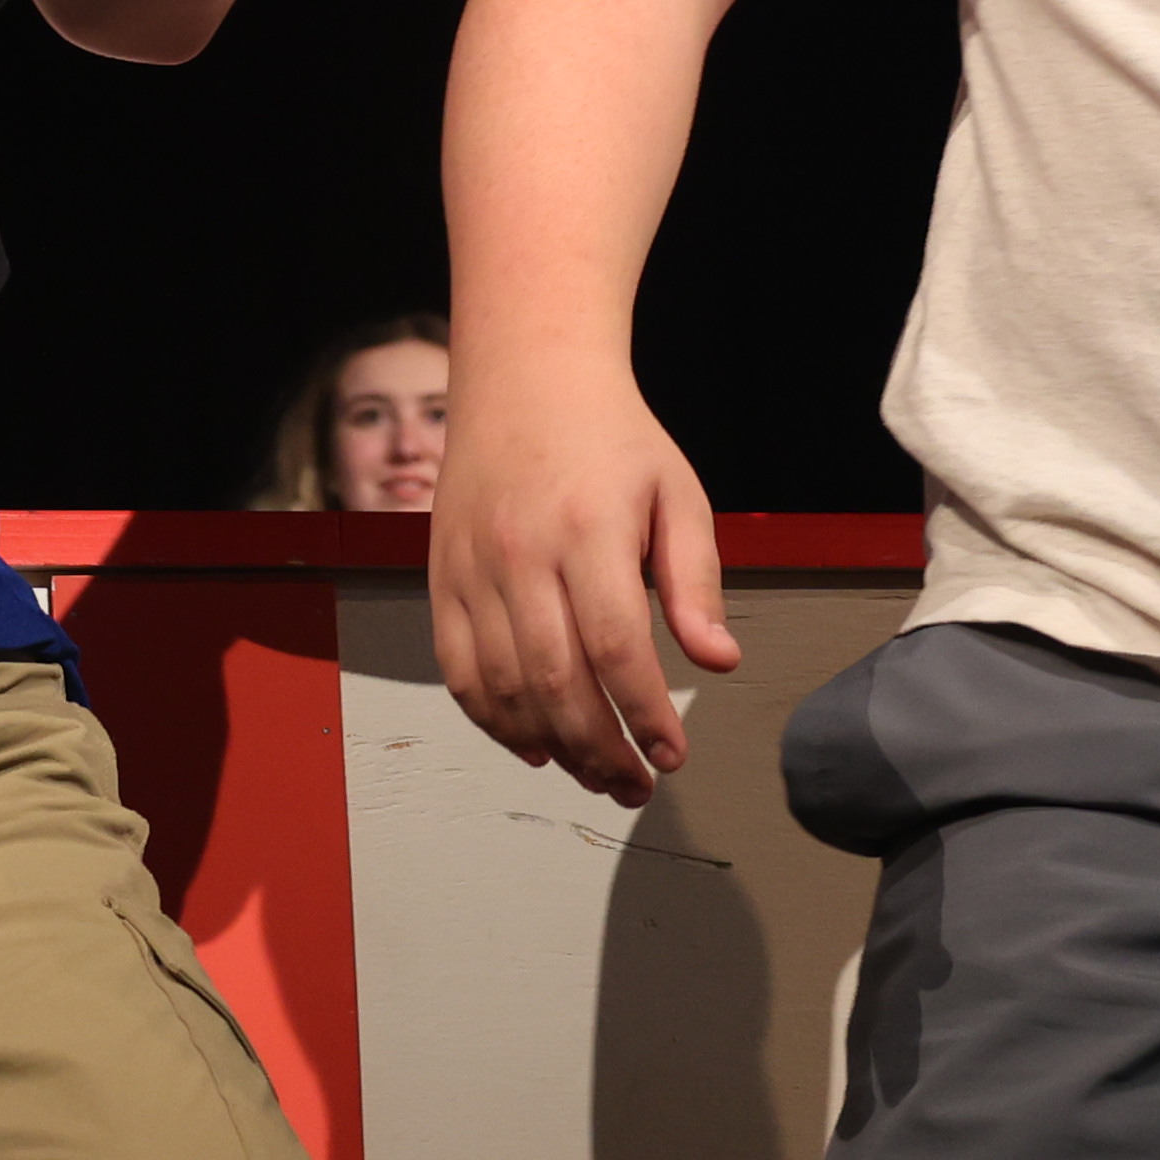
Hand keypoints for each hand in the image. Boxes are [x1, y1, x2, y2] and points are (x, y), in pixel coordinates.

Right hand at [430, 356, 740, 805]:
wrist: (526, 374)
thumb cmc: (611, 436)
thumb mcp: (676, 494)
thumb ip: (696, 581)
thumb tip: (718, 662)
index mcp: (587, 527)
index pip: (616, 647)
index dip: (644, 715)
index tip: (672, 755)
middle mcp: (520, 551)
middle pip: (556, 681)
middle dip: (600, 750)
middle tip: (635, 785)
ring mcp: (472, 566)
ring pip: (503, 686)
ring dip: (551, 745)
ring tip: (594, 772)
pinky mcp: (441, 576)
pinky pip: (458, 669)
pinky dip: (492, 719)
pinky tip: (532, 742)